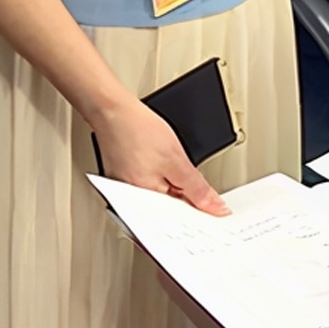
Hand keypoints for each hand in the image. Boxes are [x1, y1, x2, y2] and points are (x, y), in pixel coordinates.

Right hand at [92, 97, 228, 215]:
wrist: (113, 109)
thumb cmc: (137, 129)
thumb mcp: (177, 160)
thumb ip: (197, 188)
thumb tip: (215, 207)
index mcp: (144, 202)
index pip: (179, 218)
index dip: (200, 211)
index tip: (216, 208)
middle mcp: (130, 202)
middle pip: (167, 210)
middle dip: (185, 201)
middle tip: (194, 184)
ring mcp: (124, 190)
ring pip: (157, 197)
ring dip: (171, 187)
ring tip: (170, 166)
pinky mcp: (120, 179)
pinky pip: (145, 186)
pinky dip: (157, 178)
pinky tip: (160, 163)